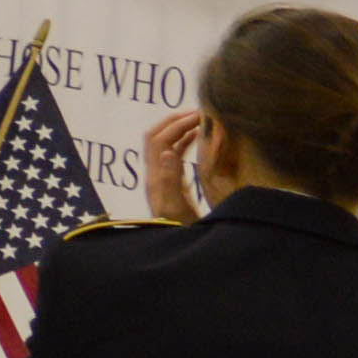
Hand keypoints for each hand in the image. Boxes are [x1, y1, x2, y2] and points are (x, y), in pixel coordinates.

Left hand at [145, 107, 209, 222]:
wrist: (176, 245)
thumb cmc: (178, 229)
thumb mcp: (176, 206)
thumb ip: (170, 180)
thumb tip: (168, 152)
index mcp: (156, 178)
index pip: (159, 141)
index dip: (175, 125)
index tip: (198, 115)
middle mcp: (156, 175)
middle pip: (157, 138)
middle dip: (174, 122)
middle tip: (198, 112)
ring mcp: (163, 178)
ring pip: (166, 145)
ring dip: (180, 130)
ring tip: (201, 120)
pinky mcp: (173, 184)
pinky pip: (175, 155)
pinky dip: (185, 142)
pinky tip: (200, 138)